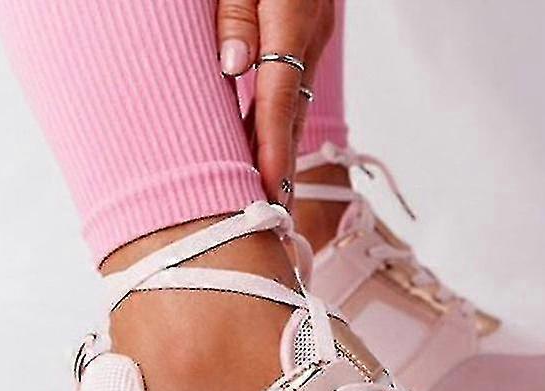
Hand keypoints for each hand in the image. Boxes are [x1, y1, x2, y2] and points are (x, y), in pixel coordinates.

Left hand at [218, 0, 334, 205]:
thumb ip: (236, 14)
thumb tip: (232, 65)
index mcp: (293, 18)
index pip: (279, 99)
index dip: (274, 152)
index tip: (270, 194)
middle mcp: (310, 35)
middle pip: (292, 116)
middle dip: (283, 170)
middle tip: (274, 217)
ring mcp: (312, 35)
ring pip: (293, 105)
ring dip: (280, 151)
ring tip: (269, 196)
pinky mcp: (305, 31)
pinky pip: (290, 87)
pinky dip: (277, 122)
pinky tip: (263, 144)